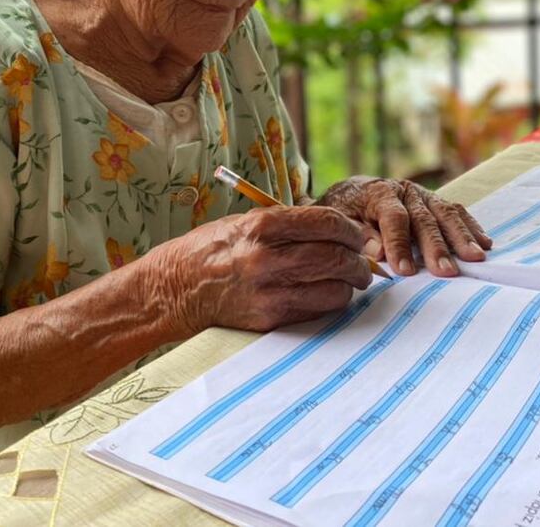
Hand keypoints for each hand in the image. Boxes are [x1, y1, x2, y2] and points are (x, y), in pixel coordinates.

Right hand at [164, 206, 371, 333]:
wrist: (178, 287)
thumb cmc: (218, 248)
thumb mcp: (249, 221)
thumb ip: (292, 224)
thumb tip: (341, 231)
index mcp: (263, 226)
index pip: (326, 223)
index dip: (350, 230)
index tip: (356, 236)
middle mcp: (266, 258)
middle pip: (335, 257)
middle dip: (357, 261)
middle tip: (361, 262)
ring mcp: (268, 292)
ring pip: (334, 289)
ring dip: (349, 285)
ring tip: (349, 281)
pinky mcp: (268, 319)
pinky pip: (317, 311)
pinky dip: (331, 303)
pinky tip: (327, 295)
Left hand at [317, 177, 492, 277]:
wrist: (352, 192)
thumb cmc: (346, 212)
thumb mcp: (342, 221)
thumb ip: (359, 235)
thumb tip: (378, 253)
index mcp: (379, 193)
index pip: (394, 218)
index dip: (399, 244)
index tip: (405, 271)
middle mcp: (405, 191)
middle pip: (424, 218)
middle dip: (436, 246)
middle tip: (447, 271)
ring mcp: (424, 195)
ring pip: (446, 214)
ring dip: (462, 237)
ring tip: (475, 258)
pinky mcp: (436, 201)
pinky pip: (457, 212)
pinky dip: (471, 228)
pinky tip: (485, 243)